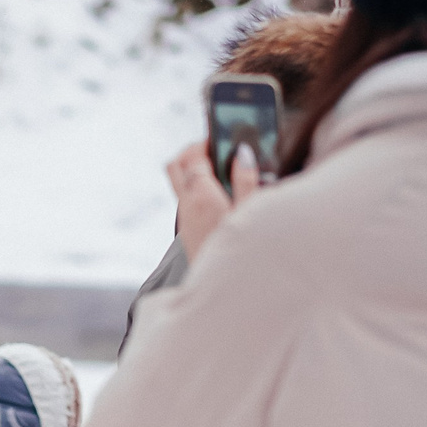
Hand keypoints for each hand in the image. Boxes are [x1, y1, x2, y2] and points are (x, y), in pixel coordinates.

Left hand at [166, 140, 263, 262]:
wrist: (227, 290)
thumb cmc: (243, 252)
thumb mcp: (251, 213)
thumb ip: (247, 180)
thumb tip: (242, 152)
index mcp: (202, 196)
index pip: (192, 156)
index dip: (205, 142)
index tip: (222, 136)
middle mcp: (187, 205)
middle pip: (175, 165)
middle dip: (192, 151)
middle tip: (215, 148)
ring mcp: (185, 218)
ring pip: (179, 182)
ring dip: (196, 170)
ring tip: (224, 170)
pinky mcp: (188, 229)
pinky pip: (186, 199)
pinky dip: (199, 188)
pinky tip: (222, 193)